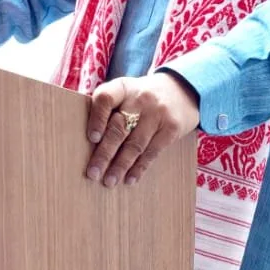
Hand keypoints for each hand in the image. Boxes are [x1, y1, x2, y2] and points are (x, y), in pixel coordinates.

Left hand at [85, 72, 199, 187]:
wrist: (181, 90)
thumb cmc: (141, 98)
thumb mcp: (125, 93)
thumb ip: (107, 110)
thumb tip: (88, 146)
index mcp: (123, 88)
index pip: (105, 98)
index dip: (97, 119)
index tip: (91, 139)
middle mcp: (140, 98)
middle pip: (119, 128)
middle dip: (104, 154)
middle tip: (93, 173)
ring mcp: (158, 113)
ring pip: (135, 144)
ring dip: (120, 166)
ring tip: (109, 181)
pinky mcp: (171, 128)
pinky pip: (152, 151)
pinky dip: (139, 167)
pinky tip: (129, 179)